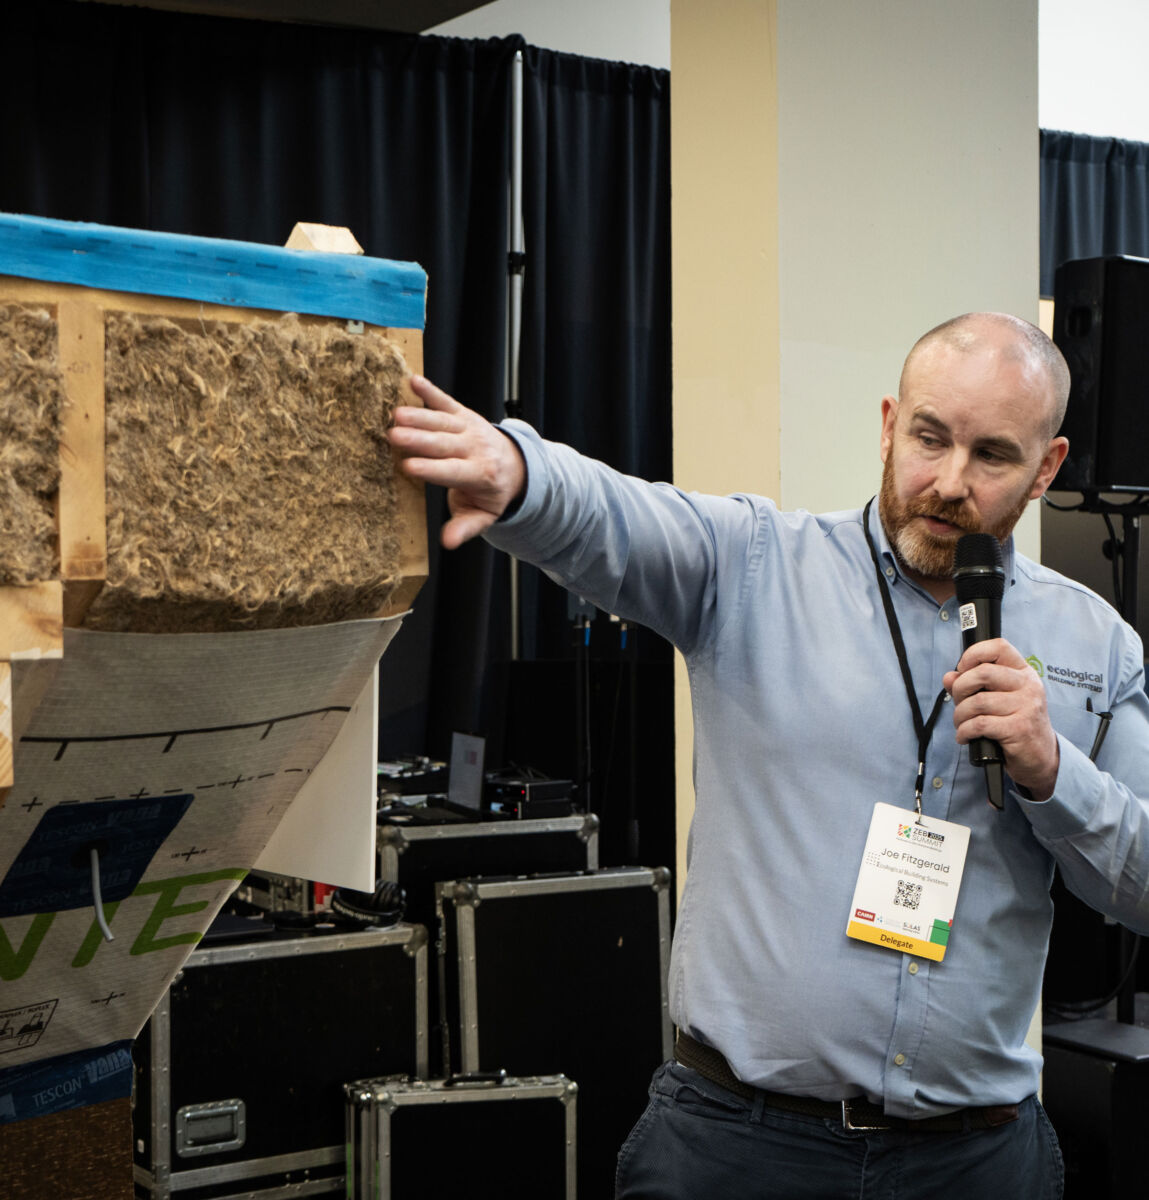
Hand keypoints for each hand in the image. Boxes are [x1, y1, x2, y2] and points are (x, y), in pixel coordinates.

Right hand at [387, 375, 526, 548]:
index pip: (452, 471)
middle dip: (418, 439)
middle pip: (443, 443)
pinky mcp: (463, 413)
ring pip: (441, 421)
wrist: (515, 465)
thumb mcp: (483, 515)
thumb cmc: (490, 493)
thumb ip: (466, 528)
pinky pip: (446, 401)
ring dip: (418, 416)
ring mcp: (469, 427)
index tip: (407, 467)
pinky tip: (412, 381)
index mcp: (479, 475)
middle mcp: (475, 447)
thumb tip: (448, 543)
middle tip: (392, 436)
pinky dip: (430, 391)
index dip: (430, 469)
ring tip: (394, 414)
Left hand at [943, 639, 1059, 801]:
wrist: (1040, 757)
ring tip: (962, 724)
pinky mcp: (1019, 729)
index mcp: (1023, 672)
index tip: (962, 670)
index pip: (998, 647)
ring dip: (960, 715)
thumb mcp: (997, 699)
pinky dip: (964, 731)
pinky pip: (979, 724)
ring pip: (977, 701)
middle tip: (960, 703)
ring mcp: (1026, 707)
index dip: (973, 654)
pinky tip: (965, 736)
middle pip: (983, 673)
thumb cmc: (1015, 724)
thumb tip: (949, 677)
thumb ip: (971, 685)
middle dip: (961, 689)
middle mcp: (1028, 686)